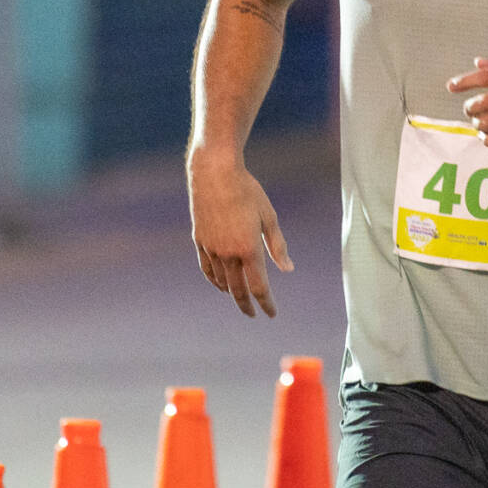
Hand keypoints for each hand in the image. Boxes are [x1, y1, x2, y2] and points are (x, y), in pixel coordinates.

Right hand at [187, 151, 291, 316]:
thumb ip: (278, 246)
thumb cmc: (247, 191)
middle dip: (247, 305)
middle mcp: (228, 253)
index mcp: (249, 248)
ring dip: (231, 293)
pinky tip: (220, 284)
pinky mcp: (199, 240)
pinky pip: (207, 268)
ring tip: (240, 298)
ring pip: (221, 281)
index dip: (266, 303)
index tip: (271, 314)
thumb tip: (288, 269)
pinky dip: (214, 280)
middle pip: (238, 290)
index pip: (259, 286)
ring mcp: (211, 248)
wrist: (214, 173)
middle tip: (253, 314)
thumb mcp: (269, 216)